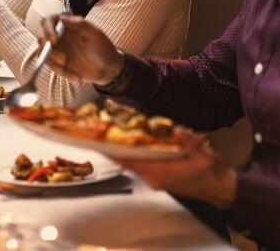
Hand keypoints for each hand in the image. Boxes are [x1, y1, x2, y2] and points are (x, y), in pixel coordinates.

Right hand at [40, 14, 123, 84]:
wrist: (108, 69)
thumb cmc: (104, 48)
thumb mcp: (94, 33)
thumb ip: (79, 24)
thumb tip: (61, 18)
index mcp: (66, 25)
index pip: (48, 21)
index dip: (47, 29)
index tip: (54, 40)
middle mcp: (59, 36)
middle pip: (41, 38)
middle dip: (48, 49)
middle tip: (63, 58)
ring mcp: (57, 50)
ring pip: (43, 54)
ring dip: (53, 62)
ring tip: (67, 65)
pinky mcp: (58, 64)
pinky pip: (52, 67)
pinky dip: (62, 72)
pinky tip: (77, 77)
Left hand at [112, 129, 236, 208]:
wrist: (220, 188)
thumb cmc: (212, 173)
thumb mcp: (204, 155)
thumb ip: (190, 144)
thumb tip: (179, 132)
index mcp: (162, 174)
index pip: (131, 162)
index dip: (114, 153)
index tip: (100, 144)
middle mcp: (155, 179)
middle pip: (127, 163)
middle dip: (114, 150)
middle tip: (100, 133)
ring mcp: (156, 180)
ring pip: (133, 164)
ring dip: (122, 152)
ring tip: (109, 136)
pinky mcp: (159, 178)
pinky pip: (140, 166)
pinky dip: (133, 155)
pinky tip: (129, 144)